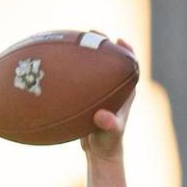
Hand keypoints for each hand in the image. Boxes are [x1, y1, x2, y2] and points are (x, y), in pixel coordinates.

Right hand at [80, 38, 135, 160]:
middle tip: (92, 33)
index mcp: (125, 93)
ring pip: (94, 69)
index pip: (131, 67)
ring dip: (86, 54)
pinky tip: (54, 64)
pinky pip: (79, 80)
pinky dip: (70, 72)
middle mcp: (114, 90)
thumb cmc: (108, 143)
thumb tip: (103, 116)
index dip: (128, 52)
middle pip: (111, 62)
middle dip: (103, 45)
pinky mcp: (88, 99)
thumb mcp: (110, 134)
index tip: (119, 40)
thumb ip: (109, 125)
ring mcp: (101, 93)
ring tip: (74, 40)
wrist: (99, 153)